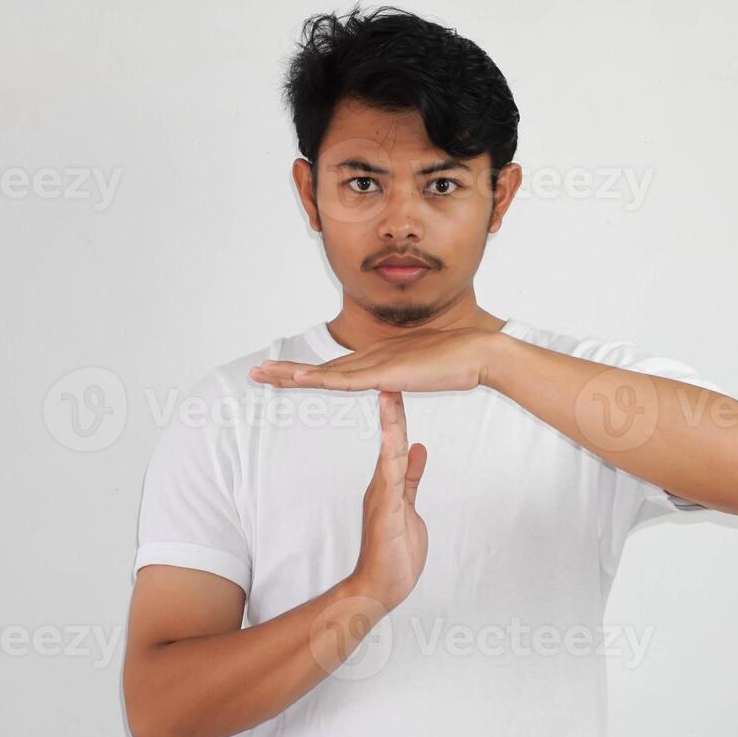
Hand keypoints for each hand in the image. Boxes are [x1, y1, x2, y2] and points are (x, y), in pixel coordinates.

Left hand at [248, 327, 499, 392]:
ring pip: (325, 371)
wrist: (481, 352)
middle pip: (321, 366)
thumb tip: (399, 383)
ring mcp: (377, 363)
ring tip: (262, 374)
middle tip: (256, 371)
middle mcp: (372, 357)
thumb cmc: (461, 361)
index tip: (281, 374)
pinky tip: (297, 379)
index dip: (307, 372)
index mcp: (380, 360)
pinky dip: (319, 378)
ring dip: (291, 373)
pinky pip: (344, 379)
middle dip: (286, 370)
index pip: (335, 369)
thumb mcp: (425, 370)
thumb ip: (409, 375)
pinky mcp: (385, 372)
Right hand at [350, 390, 427, 610]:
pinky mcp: (386, 514)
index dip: (397, 414)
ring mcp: (382, 499)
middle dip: (391, 409)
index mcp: (388, 483)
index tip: (399, 385)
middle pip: (390, 441)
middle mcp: (382, 486)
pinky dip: (392, 461)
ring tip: (389, 398)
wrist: (380, 588)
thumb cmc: (394, 553)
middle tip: (389, 376)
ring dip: (390, 427)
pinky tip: (394, 443)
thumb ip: (412, 478)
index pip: (395, 442)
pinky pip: (390, 483)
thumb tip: (420, 449)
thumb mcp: (409, 507)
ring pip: (388, 457)